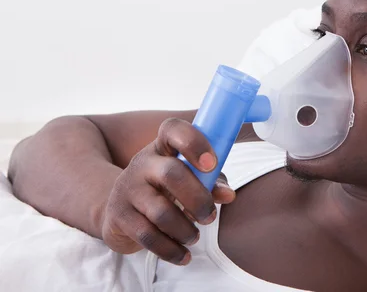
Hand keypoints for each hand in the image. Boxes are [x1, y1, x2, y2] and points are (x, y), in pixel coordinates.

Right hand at [100, 118, 235, 264]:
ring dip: (186, 230)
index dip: (194, 143)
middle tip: (209, 217)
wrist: (121, 211)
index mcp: (163, 147)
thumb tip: (229, 195)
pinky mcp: (118, 216)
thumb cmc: (167, 190)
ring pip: (161, 211)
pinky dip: (171, 250)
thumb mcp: (189, 179)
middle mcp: (143, 163)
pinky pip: (148, 236)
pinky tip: (183, 255)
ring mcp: (127, 189)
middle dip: (198, 199)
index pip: (173, 130)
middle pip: (171, 174)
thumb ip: (211, 182)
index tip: (211, 164)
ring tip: (194, 237)